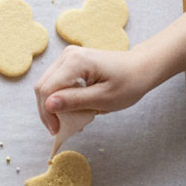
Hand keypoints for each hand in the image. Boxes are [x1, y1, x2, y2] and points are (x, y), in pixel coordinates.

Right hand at [34, 45, 150, 135]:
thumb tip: (48, 105)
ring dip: (53, 105)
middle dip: (48, 110)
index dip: (47, 113)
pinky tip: (71, 109)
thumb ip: (75, 101)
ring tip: (66, 120)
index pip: (47, 89)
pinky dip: (60, 98)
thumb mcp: (104, 98)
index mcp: (75, 62)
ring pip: (47, 85)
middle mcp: (68, 55)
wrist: (142, 68)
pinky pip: (56, 82)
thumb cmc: (129, 83)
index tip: (57, 130)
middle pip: (43, 86)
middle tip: (59, 129)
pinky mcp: (70, 62)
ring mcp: (68, 57)